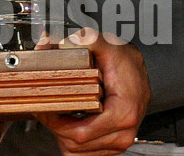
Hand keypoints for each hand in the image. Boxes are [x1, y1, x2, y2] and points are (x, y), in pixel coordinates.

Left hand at [38, 30, 149, 155]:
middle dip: (56, 127)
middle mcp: (124, 132)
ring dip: (63, 135)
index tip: (45, 109)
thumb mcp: (107, 44)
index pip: (80, 133)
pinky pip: (85, 153)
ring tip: (57, 114)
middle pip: (76, 145)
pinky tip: (69, 122)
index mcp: (123, 113)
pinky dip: (72, 140)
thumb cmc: (125, 61)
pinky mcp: (114, 145)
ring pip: (78, 152)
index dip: (56, 123)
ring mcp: (120, 141)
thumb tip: (67, 42)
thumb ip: (89, 39)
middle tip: (46, 108)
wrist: (138, 69)